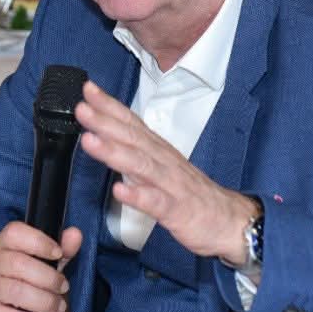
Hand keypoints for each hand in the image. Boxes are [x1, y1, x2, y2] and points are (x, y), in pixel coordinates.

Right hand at [0, 222, 83, 311]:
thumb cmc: (22, 276)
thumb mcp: (43, 259)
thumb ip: (62, 248)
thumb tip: (75, 235)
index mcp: (4, 243)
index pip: (14, 233)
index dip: (38, 241)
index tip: (58, 253)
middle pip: (17, 264)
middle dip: (47, 277)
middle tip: (64, 287)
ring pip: (15, 291)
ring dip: (44, 301)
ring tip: (60, 306)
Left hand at [75, 81, 255, 264]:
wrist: (231, 221)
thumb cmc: (193, 195)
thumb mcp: (163, 168)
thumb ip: (137, 154)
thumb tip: (110, 140)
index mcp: (158, 151)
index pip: (131, 122)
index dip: (109, 106)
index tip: (88, 90)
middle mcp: (164, 161)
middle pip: (132, 137)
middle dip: (105, 121)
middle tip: (81, 108)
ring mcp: (171, 185)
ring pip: (140, 165)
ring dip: (114, 151)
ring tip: (90, 141)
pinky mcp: (178, 210)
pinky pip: (156, 202)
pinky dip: (137, 195)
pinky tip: (119, 190)